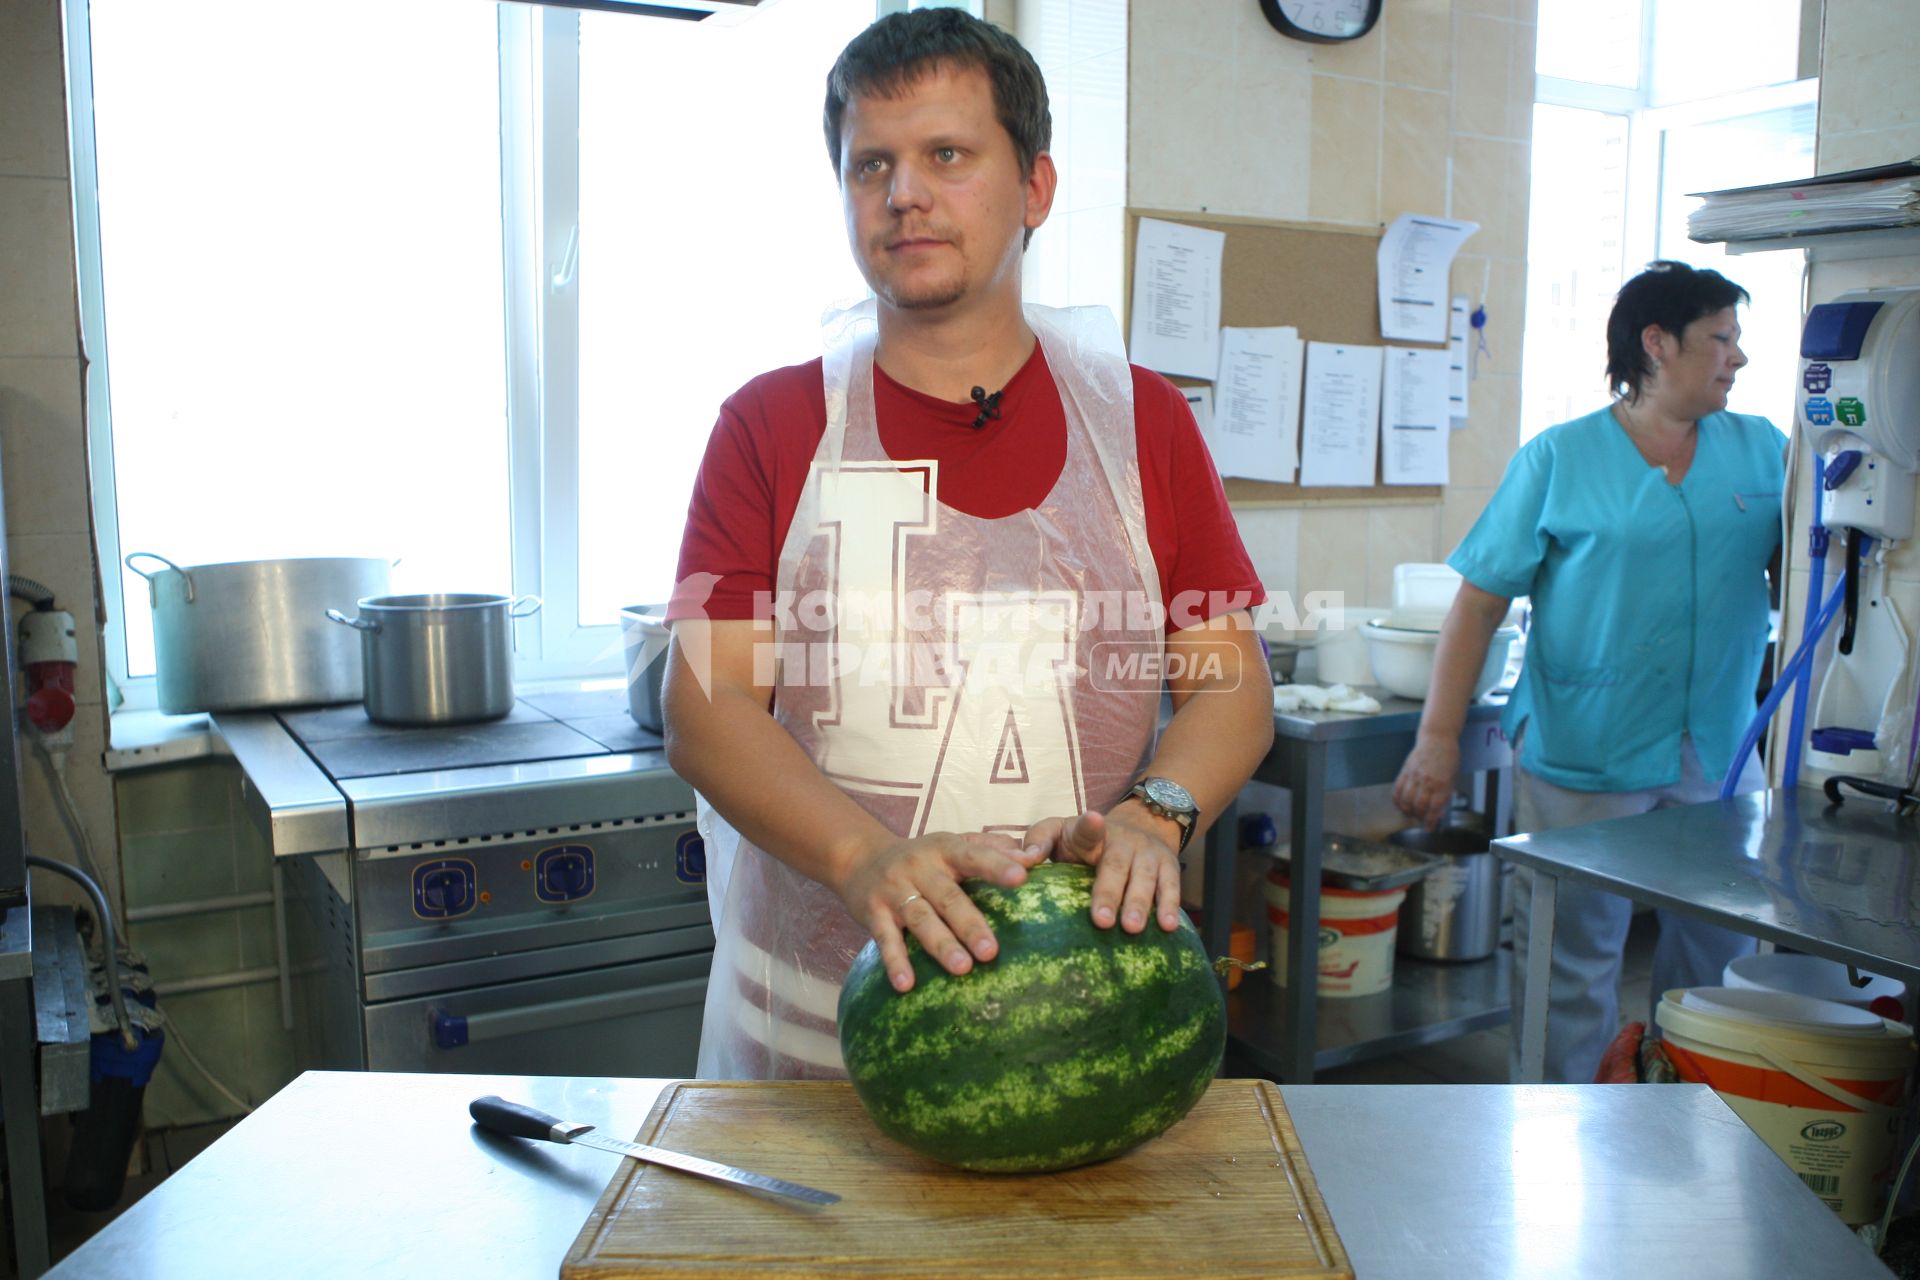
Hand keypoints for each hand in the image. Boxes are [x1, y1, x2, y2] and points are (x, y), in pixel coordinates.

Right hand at [839, 831, 1044, 992]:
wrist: (859, 858)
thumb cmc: (922, 857)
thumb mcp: (952, 843)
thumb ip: (992, 848)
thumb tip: (1036, 856)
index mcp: (945, 849)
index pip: (974, 855)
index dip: (997, 865)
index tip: (1022, 877)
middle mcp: (919, 868)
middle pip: (948, 897)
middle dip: (970, 924)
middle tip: (991, 951)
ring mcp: (894, 891)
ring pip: (920, 919)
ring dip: (940, 945)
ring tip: (963, 969)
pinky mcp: (873, 913)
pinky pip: (885, 939)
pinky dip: (895, 961)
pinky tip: (906, 984)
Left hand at [1025, 808, 1182, 934]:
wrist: (1139, 824)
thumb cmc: (1085, 840)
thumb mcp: (1059, 831)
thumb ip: (1039, 841)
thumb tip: (1024, 859)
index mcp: (1090, 834)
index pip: (1087, 829)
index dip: (1090, 826)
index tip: (1092, 820)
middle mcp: (1122, 841)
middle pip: (1115, 864)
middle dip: (1109, 892)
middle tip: (1101, 920)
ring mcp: (1147, 853)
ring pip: (1144, 877)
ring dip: (1139, 903)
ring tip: (1132, 928)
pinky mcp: (1168, 865)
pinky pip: (1171, 886)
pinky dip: (1170, 906)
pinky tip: (1167, 926)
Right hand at [1393, 735, 1459, 829]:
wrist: (1437, 738)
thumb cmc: (1448, 757)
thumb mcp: (1453, 777)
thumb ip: (1445, 793)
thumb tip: (1439, 810)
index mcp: (1442, 783)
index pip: (1435, 807)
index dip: (1431, 821)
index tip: (1429, 828)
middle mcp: (1427, 780)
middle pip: (1419, 805)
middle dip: (1419, 817)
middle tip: (1421, 821)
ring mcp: (1414, 775)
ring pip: (1406, 800)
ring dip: (1408, 811)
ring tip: (1411, 814)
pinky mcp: (1405, 771)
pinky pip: (1398, 789)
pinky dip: (1398, 800)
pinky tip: (1401, 805)